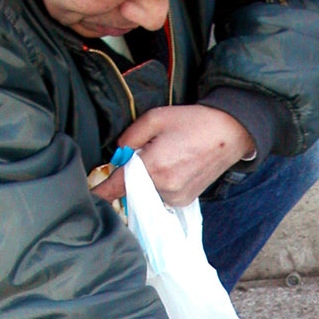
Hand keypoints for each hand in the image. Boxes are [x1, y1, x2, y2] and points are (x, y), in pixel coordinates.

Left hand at [91, 106, 253, 206]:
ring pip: (147, 193)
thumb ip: (129, 137)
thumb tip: (118, 154)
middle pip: (132, 189)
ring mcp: (176, 197)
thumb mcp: (155, 118)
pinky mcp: (184, 200)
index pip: (118, 186)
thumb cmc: (193, 122)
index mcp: (154, 167)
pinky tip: (175, 167)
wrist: (229, 134)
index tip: (89, 198)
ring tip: (167, 157)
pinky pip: (161, 196)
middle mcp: (164, 188)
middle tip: (149, 152)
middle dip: (131, 174)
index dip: (101, 192)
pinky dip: (161, 184)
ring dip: (147, 180)